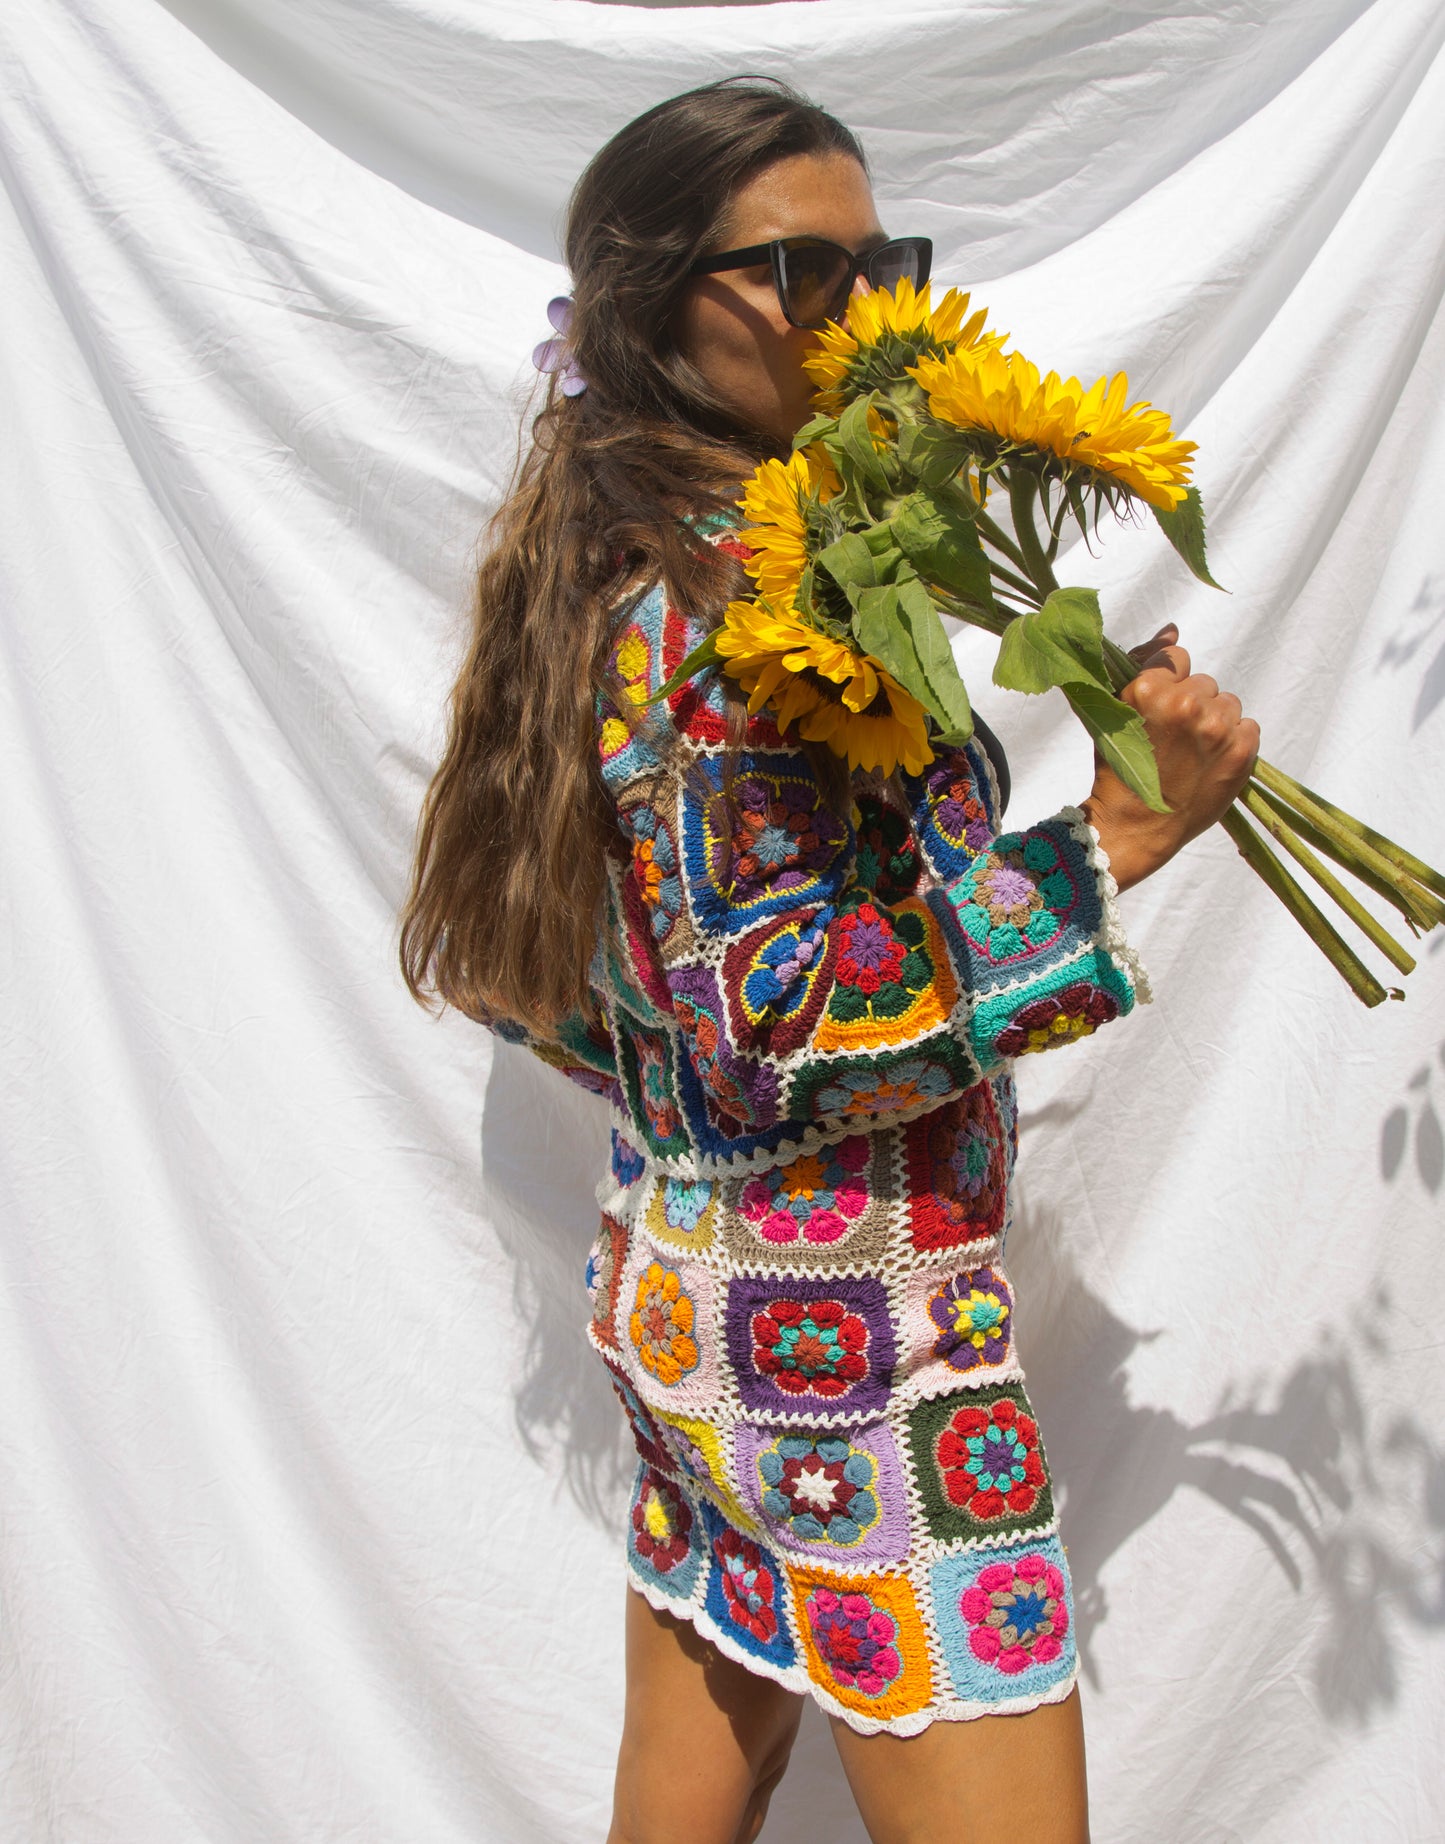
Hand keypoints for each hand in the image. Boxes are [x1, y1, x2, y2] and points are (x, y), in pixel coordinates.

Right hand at [1080, 623, 1259, 891]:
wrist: (1136, 828)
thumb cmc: (1118, 773)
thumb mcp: (1116, 714)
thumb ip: (1144, 665)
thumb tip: (1173, 628)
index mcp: (1150, 689)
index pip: (1175, 657)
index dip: (1167, 684)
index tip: (1159, 711)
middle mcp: (1187, 703)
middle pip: (1203, 682)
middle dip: (1191, 705)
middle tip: (1174, 741)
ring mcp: (1218, 727)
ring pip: (1228, 703)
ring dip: (1215, 723)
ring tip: (1193, 754)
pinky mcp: (1243, 750)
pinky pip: (1249, 726)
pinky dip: (1235, 742)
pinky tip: (1211, 763)